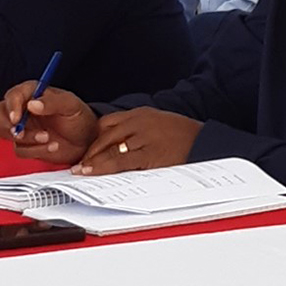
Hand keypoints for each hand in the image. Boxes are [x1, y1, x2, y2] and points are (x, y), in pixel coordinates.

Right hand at [0, 83, 97, 163]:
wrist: (88, 140)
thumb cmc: (80, 117)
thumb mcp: (71, 105)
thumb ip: (52, 102)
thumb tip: (33, 104)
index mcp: (32, 93)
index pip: (12, 96)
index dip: (11, 107)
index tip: (17, 118)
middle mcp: (23, 109)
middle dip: (6, 124)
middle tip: (19, 132)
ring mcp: (23, 128)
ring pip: (6, 133)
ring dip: (26, 139)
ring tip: (47, 138)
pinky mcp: (26, 145)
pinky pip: (20, 150)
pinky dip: (35, 151)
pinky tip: (52, 146)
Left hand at [74, 107, 202, 175]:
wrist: (207, 143)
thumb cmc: (185, 138)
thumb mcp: (160, 125)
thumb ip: (139, 132)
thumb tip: (118, 148)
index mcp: (141, 114)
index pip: (108, 123)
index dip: (93, 138)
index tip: (85, 150)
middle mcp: (140, 122)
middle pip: (105, 134)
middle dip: (88, 150)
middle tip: (77, 164)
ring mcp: (144, 137)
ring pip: (110, 147)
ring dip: (92, 160)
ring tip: (80, 171)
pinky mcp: (150, 153)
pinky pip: (121, 161)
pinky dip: (104, 166)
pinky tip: (93, 172)